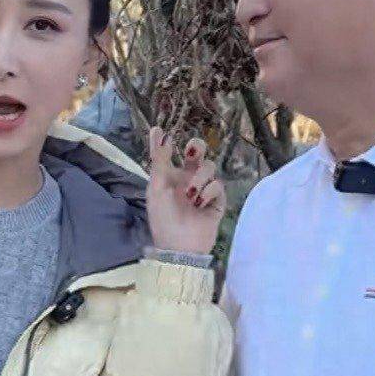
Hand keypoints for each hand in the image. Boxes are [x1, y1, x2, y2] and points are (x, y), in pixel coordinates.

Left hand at [146, 127, 225, 254]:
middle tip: (193, 152)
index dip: (163, 142)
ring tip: (192, 195)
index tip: (158, 129)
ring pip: (208, 167)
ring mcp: (203, 189)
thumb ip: (159, 160)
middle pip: (197, 153)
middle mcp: (187, 179)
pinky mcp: (217, 200)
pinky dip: (209, 192)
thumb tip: (158, 132)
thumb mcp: (157, 188)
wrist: (181, 246)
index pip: (168, 154)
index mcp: (169, 177)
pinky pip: (217, 185)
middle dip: (197, 147)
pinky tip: (201, 204)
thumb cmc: (164, 218)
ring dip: (199, 178)